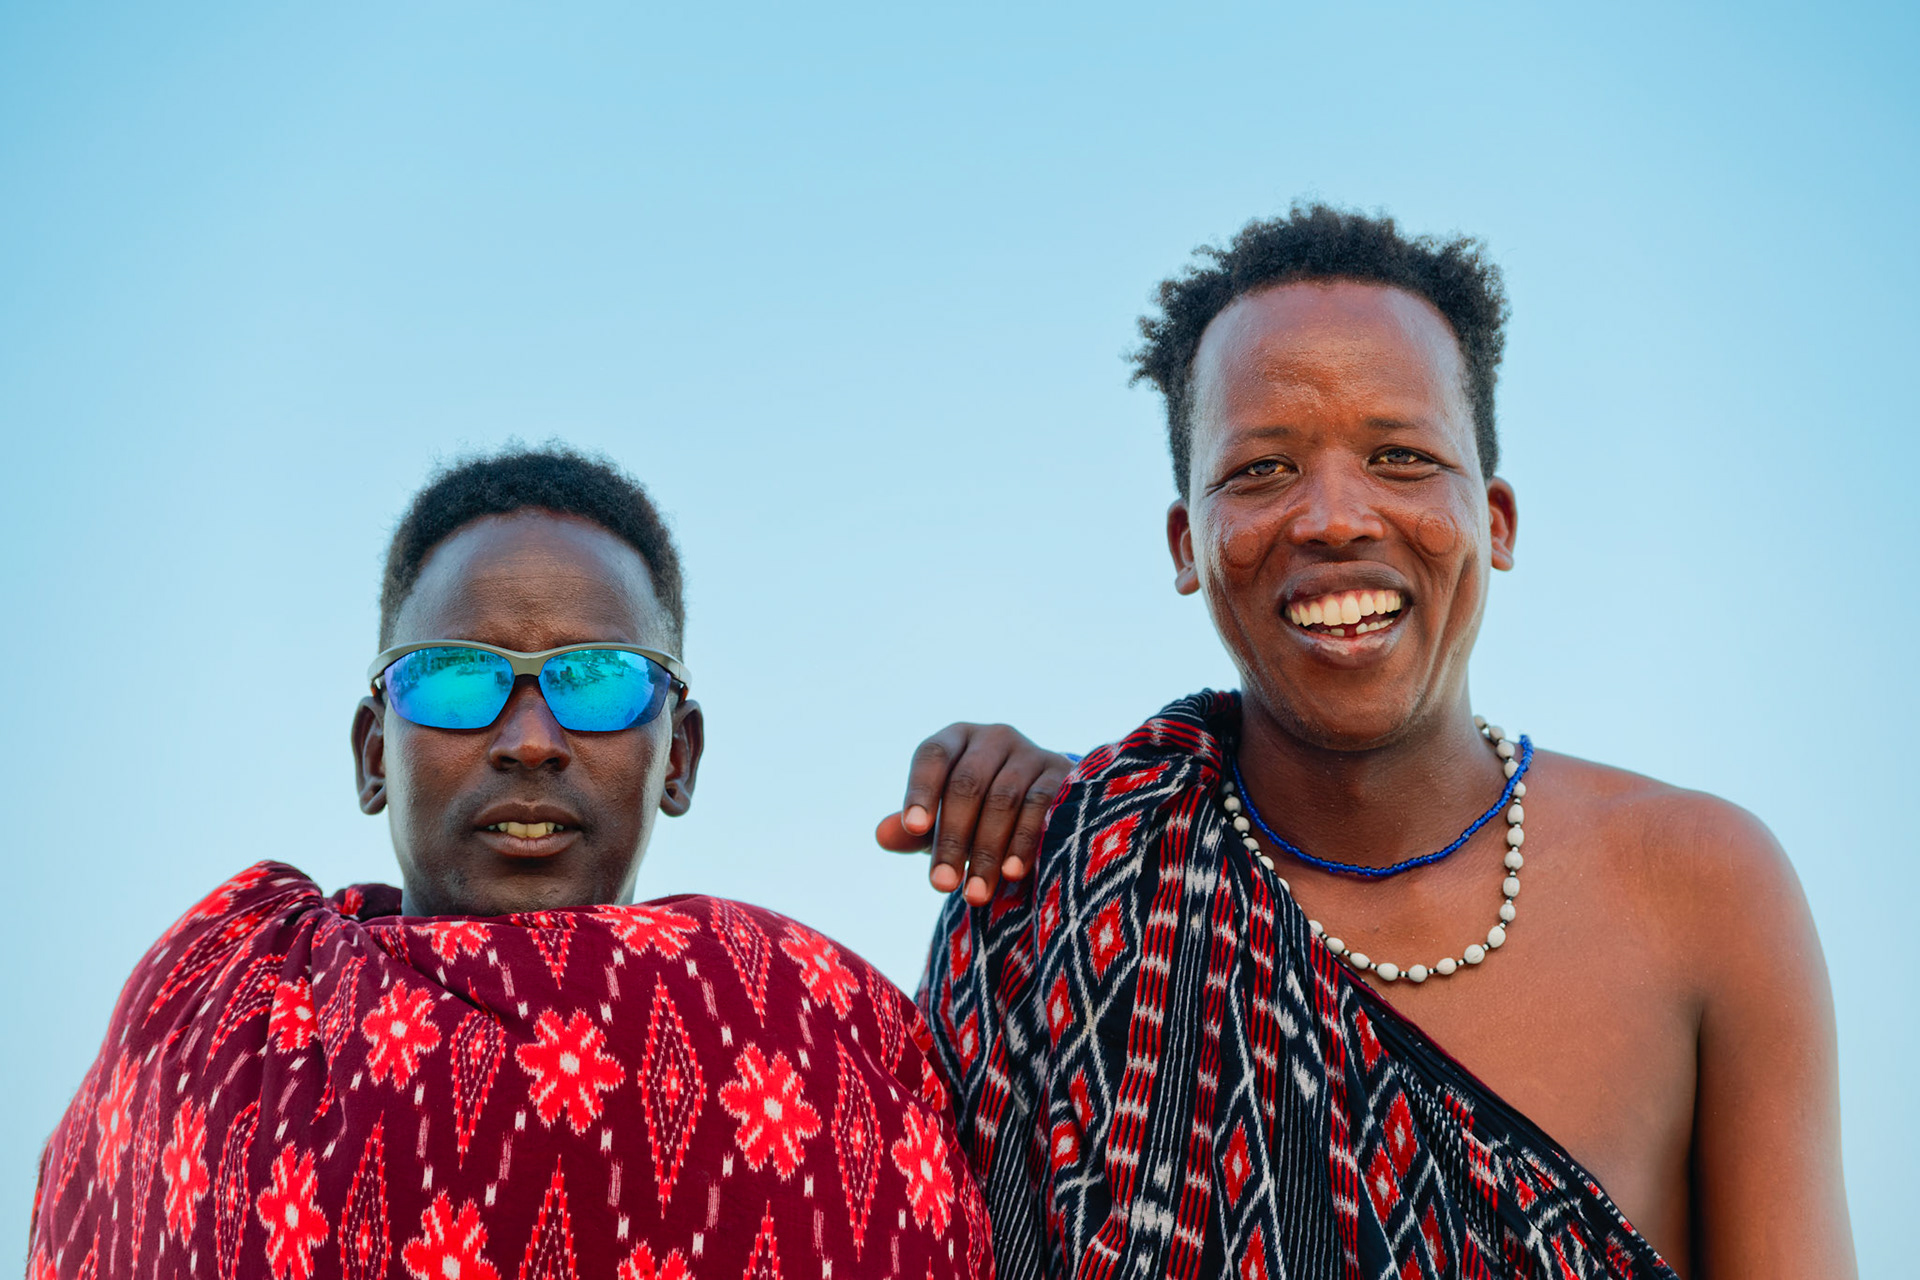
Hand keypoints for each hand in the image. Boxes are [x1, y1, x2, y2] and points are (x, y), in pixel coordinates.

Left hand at [875, 723, 1074, 905]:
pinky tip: (1012, 874)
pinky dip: (1025, 842)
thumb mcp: (943, 821)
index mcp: (956, 740)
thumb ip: (914, 829)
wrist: (1044, 808)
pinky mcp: (1062, 774)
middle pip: (967, 783)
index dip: (921, 789)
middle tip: (941, 884)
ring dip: (987, 850)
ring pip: (1004, 798)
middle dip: (952, 838)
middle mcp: (993, 738)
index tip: (913, 827)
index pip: (933, 755)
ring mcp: (1031, 753)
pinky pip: (1041, 806)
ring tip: (975, 893)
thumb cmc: (978, 814)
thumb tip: (883, 837)